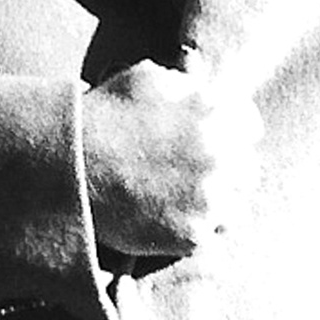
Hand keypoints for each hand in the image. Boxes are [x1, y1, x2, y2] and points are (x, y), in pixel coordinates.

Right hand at [74, 59, 260, 262]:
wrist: (69, 167)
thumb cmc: (102, 118)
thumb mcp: (145, 78)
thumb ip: (184, 82)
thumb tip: (201, 88)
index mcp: (216, 115)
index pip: (250, 127)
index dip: (232, 134)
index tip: (218, 143)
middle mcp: (222, 157)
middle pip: (247, 171)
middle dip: (227, 173)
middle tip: (197, 178)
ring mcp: (210, 200)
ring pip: (235, 210)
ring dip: (216, 207)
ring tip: (185, 207)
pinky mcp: (193, 236)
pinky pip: (212, 240)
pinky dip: (194, 235)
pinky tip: (171, 225)